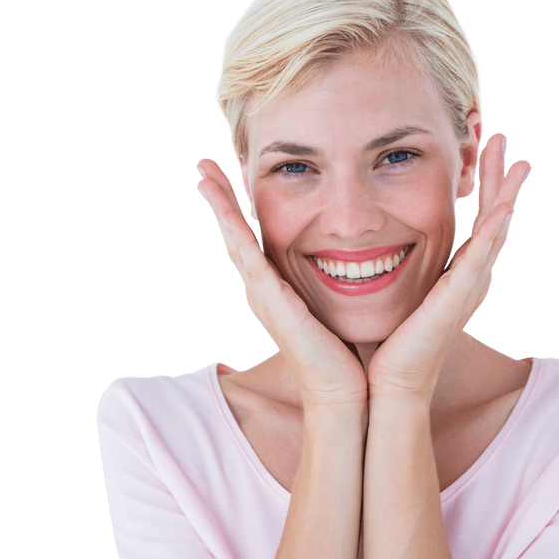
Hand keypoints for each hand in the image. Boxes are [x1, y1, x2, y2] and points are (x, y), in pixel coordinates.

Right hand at [195, 158, 368, 408]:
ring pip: (234, 242)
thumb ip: (336, 280)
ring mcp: (263, 296)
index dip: (238, 206)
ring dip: (219, 208)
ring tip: (203, 177)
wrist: (344, 392)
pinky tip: (226, 213)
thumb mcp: (337, 304)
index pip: (252, 238)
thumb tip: (356, 260)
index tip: (232, 174)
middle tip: (202, 166)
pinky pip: (251, 261)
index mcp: (275, 288)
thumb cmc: (347, 354)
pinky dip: (236, 235)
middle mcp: (262, 290)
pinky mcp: (273, 303)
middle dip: (219, 199)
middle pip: (233, 235)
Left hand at [366, 134, 531, 401]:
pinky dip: (492, 234)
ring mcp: (466, 290)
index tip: (477, 150)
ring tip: (518, 163)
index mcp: (452, 276)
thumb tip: (365, 241)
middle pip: (492, 219)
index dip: (479, 187)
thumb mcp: (389, 292)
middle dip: (499, 179)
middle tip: (502, 139)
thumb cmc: (383, 344)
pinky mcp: (456, 301)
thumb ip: (389, 266)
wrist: (385, 384)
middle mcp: (467, 281)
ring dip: (506, 196)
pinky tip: (503, 208)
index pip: (472, 221)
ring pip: (494, 234)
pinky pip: (479, 261)